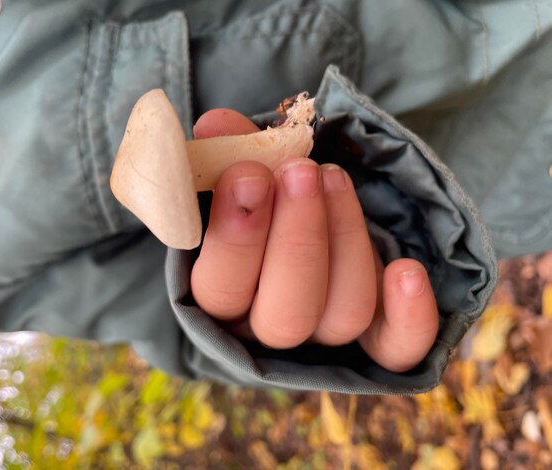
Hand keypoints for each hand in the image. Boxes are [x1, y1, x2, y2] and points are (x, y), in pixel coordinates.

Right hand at [190, 109, 438, 371]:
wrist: (301, 218)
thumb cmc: (261, 199)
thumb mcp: (238, 174)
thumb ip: (228, 152)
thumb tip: (216, 125)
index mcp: (221, 298)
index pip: (221, 290)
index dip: (236, 237)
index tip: (249, 172)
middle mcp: (271, 326)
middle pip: (285, 316)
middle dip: (296, 241)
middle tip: (300, 172)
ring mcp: (327, 336)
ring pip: (342, 315)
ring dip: (345, 242)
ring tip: (334, 177)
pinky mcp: (378, 336)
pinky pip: (398, 348)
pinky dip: (409, 317)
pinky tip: (407, 271)